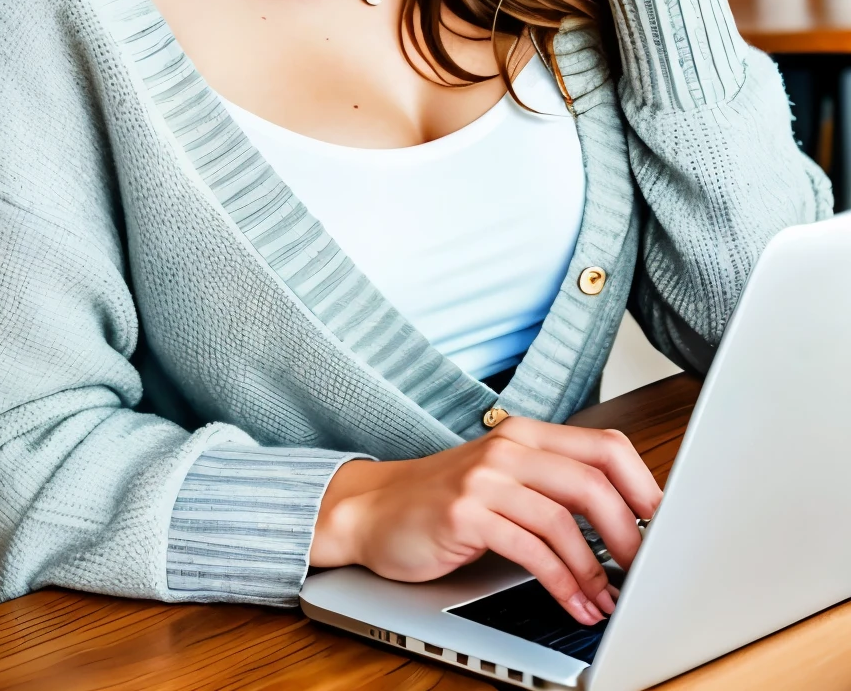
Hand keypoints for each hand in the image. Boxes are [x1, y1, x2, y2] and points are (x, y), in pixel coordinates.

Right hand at [311, 417, 661, 625]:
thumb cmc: (444, 500)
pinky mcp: (466, 512)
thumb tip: (626, 521)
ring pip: (566, 518)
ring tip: (607, 602)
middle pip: (595, 481)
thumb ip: (554, 487)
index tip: (667, 528)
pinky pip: (532, 549)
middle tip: (644, 572)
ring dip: (596, 571)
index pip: (607, 446)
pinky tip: (573, 604)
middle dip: (630, 534)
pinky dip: (563, 583)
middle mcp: (510, 447)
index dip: (646, 487)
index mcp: (527, 434)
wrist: (372, 509)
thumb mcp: (504, 479)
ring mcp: (486, 477)